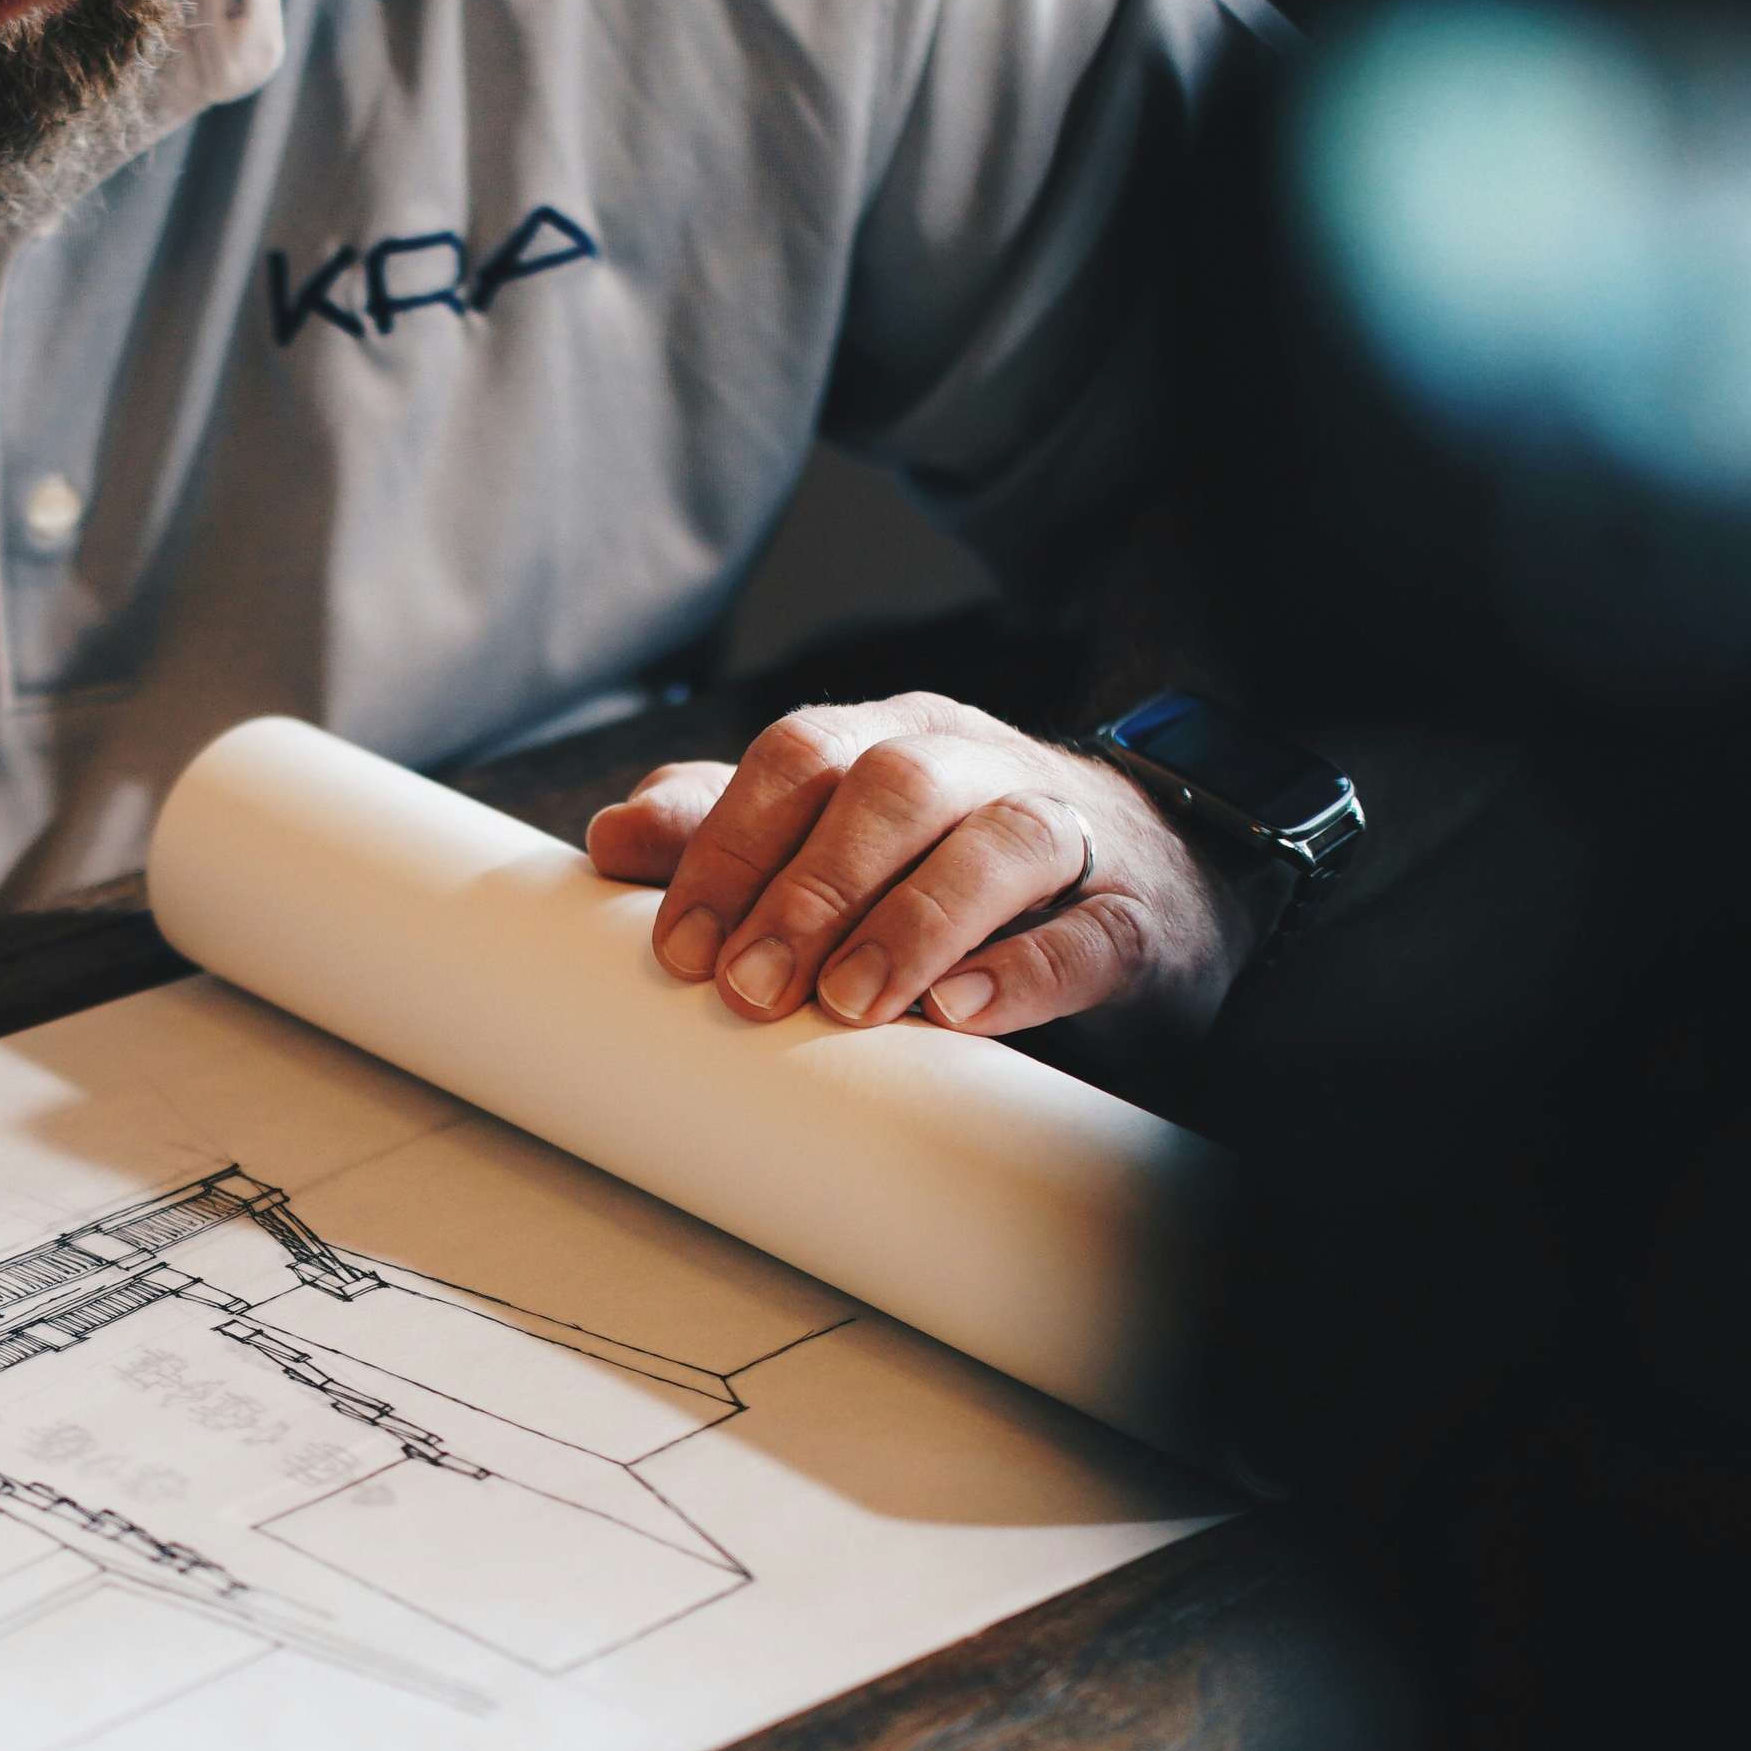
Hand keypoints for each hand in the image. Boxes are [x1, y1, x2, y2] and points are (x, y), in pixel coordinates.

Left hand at [584, 692, 1257, 1036]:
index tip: (680, 949)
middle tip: (749, 987)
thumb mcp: (833, 839)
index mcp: (890, 739)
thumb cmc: (948, 865)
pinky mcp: (1134, 918)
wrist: (1143, 892)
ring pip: (997, 840)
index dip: (730, 845)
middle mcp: (977, 764)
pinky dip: (1023, 970)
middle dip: (809, 888)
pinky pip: (1089, 932)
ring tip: (848, 1004)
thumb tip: (608, 837)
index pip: (799, 757)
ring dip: (910, 921)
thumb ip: (726, 831)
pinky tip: (959, 1012)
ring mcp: (1069, 833)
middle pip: (891, 788)